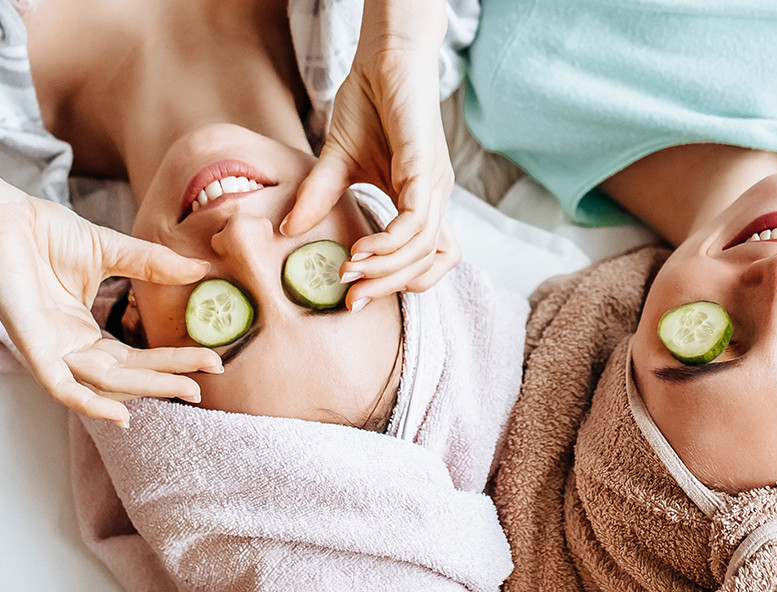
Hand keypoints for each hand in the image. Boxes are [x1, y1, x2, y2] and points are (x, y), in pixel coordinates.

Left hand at [0, 180, 221, 427]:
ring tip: (188, 388)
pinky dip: (89, 404)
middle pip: (126, 377)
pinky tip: (122, 415)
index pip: (135, 358)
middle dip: (169, 381)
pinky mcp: (31, 345)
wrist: (6, 215)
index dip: (173, 362)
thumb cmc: (45, 232)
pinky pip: (61, 386)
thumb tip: (200, 270)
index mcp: (83, 332)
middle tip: (206, 380)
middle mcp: (68, 348)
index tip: (211, 360)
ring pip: (104, 384)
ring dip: (148, 388)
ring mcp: (50, 349)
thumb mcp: (112, 250)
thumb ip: (154, 265)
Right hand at [281, 6, 459, 309]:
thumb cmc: (369, 103)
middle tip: (349, 297)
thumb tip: (288, 230)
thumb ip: (319, 197)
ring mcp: (435, 187)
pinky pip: (416, 223)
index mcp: (419, 202)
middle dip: (387, 287)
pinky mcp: (427, 171)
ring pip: (421, 250)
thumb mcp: (338, 159)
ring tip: (348, 273)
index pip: (425, 261)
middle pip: (425, 266)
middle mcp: (434, 200)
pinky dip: (389, 244)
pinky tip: (361, 249)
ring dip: (385, 270)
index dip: (395, 282)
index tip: (354, 292)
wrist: (383, 58)